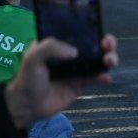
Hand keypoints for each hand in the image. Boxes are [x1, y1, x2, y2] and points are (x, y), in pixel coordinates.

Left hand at [3, 35, 117, 128]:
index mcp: (57, 45)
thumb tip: (75, 51)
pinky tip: (106, 78)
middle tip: (108, 44)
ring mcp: (77, 69)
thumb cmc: (28, 79)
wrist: (29, 106)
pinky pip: (97, 78)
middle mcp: (68, 55)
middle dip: (105, 43)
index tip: (99, 31)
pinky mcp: (81, 84)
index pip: (77, 33)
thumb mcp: (33, 58)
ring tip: (110, 61)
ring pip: (98, 60)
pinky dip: (104, 77)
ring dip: (109, 58)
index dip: (90, 30)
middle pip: (93, 46)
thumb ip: (50, 48)